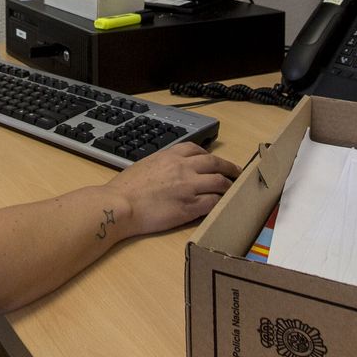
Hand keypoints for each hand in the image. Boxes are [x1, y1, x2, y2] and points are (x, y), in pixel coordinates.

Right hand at [104, 143, 239, 237]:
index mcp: (170, 156)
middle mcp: (183, 168)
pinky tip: (222, 206)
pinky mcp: (190, 207)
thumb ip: (160, 164)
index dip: (209, 155)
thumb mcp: (144, 165)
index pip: (196, 149)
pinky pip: (213, 202)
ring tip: (233, 191)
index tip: (214, 161)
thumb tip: (167, 171)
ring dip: (228, 186)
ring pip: (219, 182)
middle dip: (229, 167)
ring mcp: (189, 187)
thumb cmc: (125, 188)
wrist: (120, 204)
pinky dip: (220, 203)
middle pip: (215, 163)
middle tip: (236, 172)